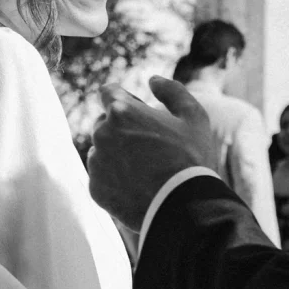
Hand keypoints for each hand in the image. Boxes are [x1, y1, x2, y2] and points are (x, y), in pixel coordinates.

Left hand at [88, 76, 215, 231]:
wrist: (184, 208)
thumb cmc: (192, 160)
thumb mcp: (193, 116)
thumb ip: (172, 91)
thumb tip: (152, 80)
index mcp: (121, 111)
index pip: (108, 92)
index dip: (124, 99)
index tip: (137, 112)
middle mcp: (101, 135)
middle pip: (103, 123)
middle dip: (120, 130)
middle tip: (147, 147)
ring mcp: (96, 164)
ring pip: (100, 152)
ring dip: (116, 155)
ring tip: (144, 170)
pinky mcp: (95, 190)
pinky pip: (101, 179)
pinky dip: (114, 180)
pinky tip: (137, 187)